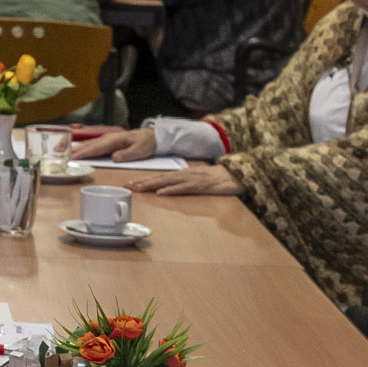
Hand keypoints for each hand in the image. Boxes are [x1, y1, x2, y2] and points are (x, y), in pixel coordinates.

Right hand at [67, 125, 155, 161]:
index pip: (97, 147)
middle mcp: (108, 138)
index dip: (85, 152)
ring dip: (74, 147)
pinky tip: (74, 149)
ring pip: (88, 143)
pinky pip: (91, 144)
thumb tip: (114, 157)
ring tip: (61, 151)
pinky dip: (81, 146)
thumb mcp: (140, 150)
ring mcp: (106, 139)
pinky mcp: (106, 141)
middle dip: (74, 149)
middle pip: (88, 144)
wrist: (151, 137)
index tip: (74, 156)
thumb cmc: (145, 143)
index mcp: (115, 140)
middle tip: (60, 155)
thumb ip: (127, 154)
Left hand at [128, 166, 243, 197]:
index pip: (160, 176)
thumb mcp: (200, 181)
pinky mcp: (204, 186)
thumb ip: (186, 185)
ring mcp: (194, 179)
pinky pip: (185, 188)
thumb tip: (171, 190)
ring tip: (138, 188)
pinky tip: (161, 193)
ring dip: (152, 185)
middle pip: (161, 177)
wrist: (241, 174)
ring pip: (169, 181)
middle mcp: (186, 174)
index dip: (144, 179)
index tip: (129, 183)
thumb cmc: (221, 179)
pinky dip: (173, 190)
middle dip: (142, 181)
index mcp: (184, 174)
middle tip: (126, 186)